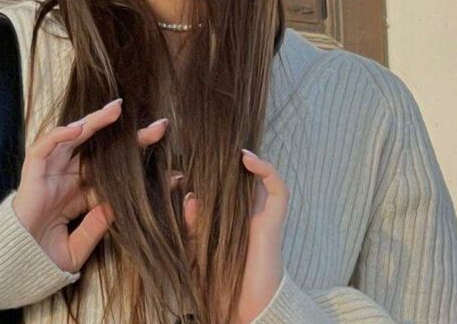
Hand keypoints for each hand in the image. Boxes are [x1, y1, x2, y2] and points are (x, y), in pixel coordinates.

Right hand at [11, 99, 178, 273]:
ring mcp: (51, 173)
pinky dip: (60, 135)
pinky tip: (79, 127)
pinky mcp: (33, 172)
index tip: (174, 172)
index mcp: (81, 195)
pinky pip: (45, 147)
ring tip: (118, 110)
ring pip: (75, 138)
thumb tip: (120, 207)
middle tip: (159, 127)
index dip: (140, 171)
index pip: (115, 176)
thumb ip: (98, 226)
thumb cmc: (39, 261)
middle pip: (101, 150)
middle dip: (127, 137)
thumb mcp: (77, 248)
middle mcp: (69, 178)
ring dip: (95, 122)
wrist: (7, 269)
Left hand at [183, 149, 289, 323]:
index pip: (216, 182)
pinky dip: (265, 168)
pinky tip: (246, 159)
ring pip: (257, 173)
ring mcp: (260, 211)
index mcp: (223, 213)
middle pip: (236, 174)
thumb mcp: (194, 247)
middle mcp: (243, 208)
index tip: (179, 167)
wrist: (241, 307)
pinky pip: (277, 187)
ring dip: (243, 158)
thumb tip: (189, 197)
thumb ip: (190, 224)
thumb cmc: (215, 279)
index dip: (201, 170)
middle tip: (201, 149)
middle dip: (220, 159)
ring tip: (227, 148)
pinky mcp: (274, 217)